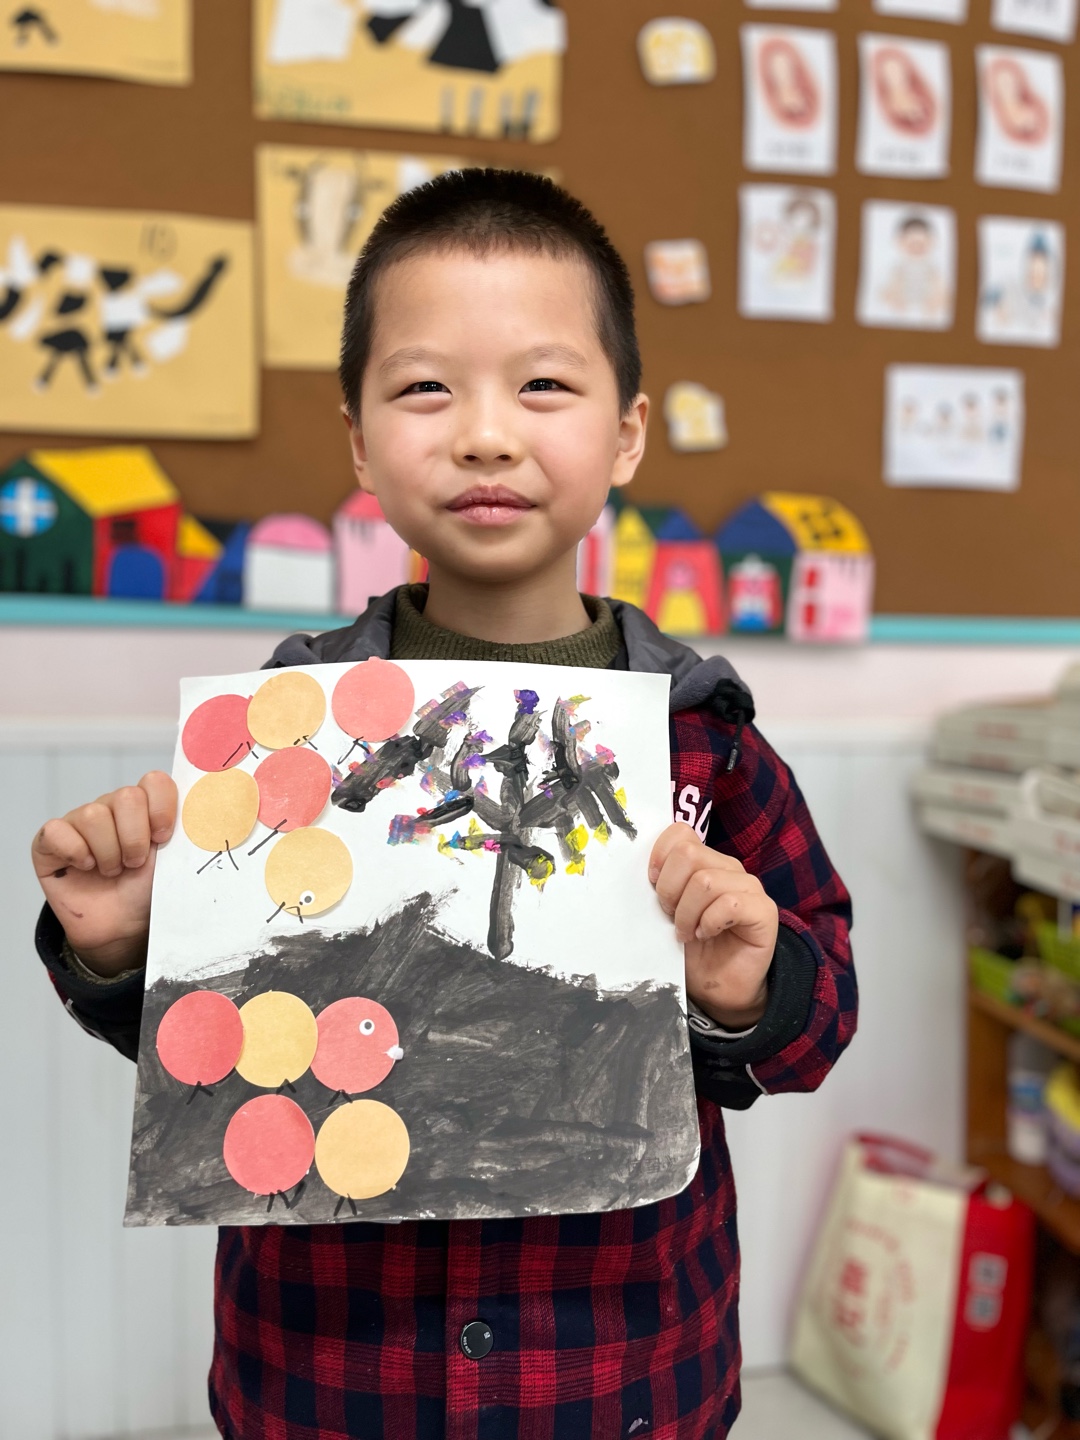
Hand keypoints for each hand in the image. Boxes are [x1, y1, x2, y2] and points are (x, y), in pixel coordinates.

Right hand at [31, 772, 176, 976]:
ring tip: (113, 871)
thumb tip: (223, 811)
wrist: (122, 928)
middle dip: (135, 838)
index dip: (162, 807)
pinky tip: (84, 867)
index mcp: (146, 806)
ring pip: (94, 814)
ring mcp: (81, 820)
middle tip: (135, 864)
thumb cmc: (149, 891)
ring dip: (109, 852)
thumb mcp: (175, 862)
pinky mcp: (51, 840)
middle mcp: (113, 806)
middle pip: (126, 796)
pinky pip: (58, 830)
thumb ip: (190, 834)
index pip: (155, 781)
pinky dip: (75, 853)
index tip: (163, 837)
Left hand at [649, 823, 777, 1028]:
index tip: (652, 884)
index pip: (680, 833)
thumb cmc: (693, 948)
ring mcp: (749, 887)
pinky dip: (709, 922)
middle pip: (688, 854)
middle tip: (670, 915)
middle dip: (669, 889)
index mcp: (705, 861)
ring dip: (687, 913)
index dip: (659, 857)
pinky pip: (730, 903)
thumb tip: (646, 869)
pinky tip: (705, 935)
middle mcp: (728, 868)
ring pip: (705, 881)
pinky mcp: (763, 910)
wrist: (719, 988)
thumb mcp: (669, 911)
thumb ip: (662, 884)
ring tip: (687, 932)